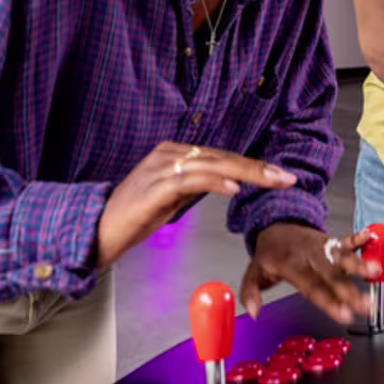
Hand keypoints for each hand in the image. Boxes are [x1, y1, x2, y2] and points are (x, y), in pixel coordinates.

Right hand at [95, 142, 296, 266]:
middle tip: (286, 177)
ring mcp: (161, 167)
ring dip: (246, 173)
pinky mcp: (155, 186)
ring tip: (272, 181)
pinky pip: (191, 180)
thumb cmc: (132, 217)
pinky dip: (215, 181)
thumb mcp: (170, 198)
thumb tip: (225, 183)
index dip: (252, 165)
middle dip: (258, 168)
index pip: (221, 156)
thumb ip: (193, 186)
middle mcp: (168, 154)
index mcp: (173, 153)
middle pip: (222, 157)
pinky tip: (234, 186)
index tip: (278, 175)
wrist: (96, 230)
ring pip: (213, 165)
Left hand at [239, 223, 378, 324]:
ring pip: (341, 257)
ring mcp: (320, 247)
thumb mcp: (253, 273)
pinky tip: (370, 237)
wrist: (276, 225)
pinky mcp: (328, 240)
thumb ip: (250, 293)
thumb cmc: (268, 254)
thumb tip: (254, 311)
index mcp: (291, 266)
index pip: (313, 288)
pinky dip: (357, 238)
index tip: (344, 315)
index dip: (329, 302)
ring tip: (376, 271)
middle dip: (350, 291)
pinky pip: (344, 238)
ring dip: (359, 264)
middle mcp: (308, 256)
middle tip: (365, 305)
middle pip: (331, 276)